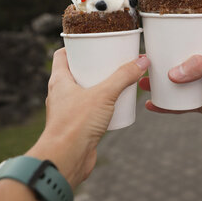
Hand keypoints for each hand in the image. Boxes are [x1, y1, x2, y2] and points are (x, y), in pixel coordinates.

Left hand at [27, 48, 149, 187]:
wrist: (66, 160)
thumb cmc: (75, 125)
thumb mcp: (104, 94)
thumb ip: (123, 76)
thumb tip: (142, 60)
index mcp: (59, 81)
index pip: (62, 55)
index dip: (77, 46)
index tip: (93, 41)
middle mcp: (61, 94)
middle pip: (77, 72)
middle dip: (95, 65)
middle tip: (114, 59)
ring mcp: (69, 111)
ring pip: (85, 92)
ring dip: (101, 86)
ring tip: (120, 79)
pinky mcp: (78, 126)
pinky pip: (91, 109)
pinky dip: (104, 105)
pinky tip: (119, 104)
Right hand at [139, 41, 201, 132]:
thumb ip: (201, 66)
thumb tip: (172, 74)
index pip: (186, 43)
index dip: (169, 43)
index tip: (150, 44)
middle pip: (177, 65)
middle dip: (159, 66)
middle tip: (140, 67)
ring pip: (177, 86)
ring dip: (160, 86)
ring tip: (141, 85)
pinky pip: (182, 105)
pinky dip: (168, 106)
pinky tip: (153, 106)